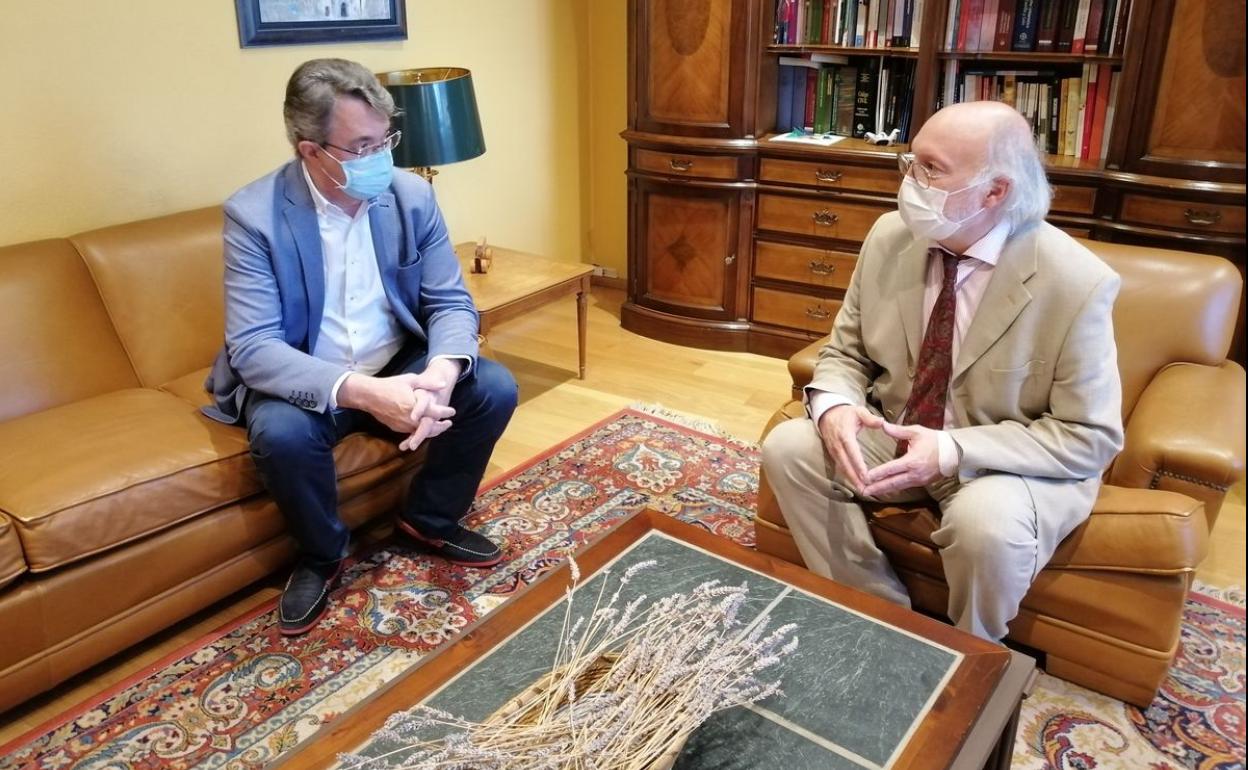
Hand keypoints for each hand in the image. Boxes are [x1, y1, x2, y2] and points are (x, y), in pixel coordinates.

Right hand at [338, 371, 454, 433]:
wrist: (369, 396)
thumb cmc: (390, 385)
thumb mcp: (410, 380)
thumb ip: (428, 383)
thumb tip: (443, 384)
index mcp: (415, 406)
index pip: (435, 412)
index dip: (446, 412)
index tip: (452, 411)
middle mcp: (410, 419)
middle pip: (431, 427)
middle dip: (441, 426)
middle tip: (449, 423)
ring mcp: (402, 425)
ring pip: (421, 432)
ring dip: (431, 430)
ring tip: (439, 427)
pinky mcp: (396, 428)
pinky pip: (411, 432)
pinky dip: (419, 431)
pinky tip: (424, 428)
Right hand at [817, 405, 884, 493]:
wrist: (827, 413)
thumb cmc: (846, 413)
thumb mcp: (858, 411)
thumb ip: (870, 418)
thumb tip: (881, 422)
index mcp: (845, 435)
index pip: (852, 452)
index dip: (858, 464)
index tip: (865, 475)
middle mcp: (837, 445)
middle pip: (846, 464)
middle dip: (854, 477)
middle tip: (864, 489)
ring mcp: (833, 450)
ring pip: (842, 467)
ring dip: (850, 479)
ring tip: (861, 489)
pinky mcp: (832, 454)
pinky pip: (839, 466)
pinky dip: (846, 475)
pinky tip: (854, 483)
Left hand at [862, 422, 943, 496]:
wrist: (954, 453)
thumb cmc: (934, 440)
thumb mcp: (917, 432)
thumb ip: (898, 430)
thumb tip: (882, 425)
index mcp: (912, 461)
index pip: (891, 469)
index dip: (878, 474)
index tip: (865, 477)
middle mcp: (914, 474)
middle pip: (892, 483)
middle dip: (876, 488)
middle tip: (862, 491)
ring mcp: (918, 480)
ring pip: (897, 487)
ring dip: (882, 491)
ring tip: (869, 493)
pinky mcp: (921, 483)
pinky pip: (903, 487)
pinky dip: (892, 489)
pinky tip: (882, 490)